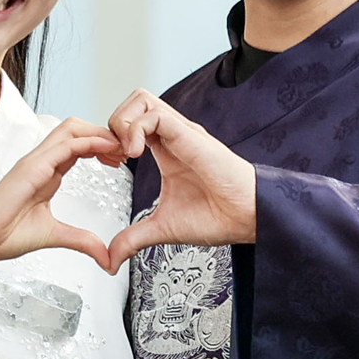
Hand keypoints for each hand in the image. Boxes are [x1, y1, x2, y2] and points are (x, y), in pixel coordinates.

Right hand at [0, 118, 123, 270]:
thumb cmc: (3, 234)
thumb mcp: (55, 236)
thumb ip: (81, 241)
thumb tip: (105, 256)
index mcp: (47, 174)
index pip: (78, 147)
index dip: (102, 147)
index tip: (120, 159)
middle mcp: (42, 162)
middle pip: (77, 130)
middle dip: (104, 134)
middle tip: (126, 149)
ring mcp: (36, 161)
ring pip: (71, 129)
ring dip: (98, 133)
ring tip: (119, 146)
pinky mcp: (32, 167)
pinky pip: (63, 145)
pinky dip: (87, 142)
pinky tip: (104, 148)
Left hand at [106, 89, 255, 272]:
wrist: (247, 218)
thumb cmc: (218, 217)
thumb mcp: (163, 228)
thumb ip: (133, 238)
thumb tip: (112, 259)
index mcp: (167, 150)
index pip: (131, 123)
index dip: (113, 138)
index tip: (111, 164)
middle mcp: (173, 136)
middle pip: (134, 102)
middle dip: (114, 123)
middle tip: (115, 155)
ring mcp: (181, 133)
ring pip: (142, 99)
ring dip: (124, 123)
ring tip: (126, 153)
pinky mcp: (189, 135)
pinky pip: (155, 115)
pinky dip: (136, 130)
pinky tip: (136, 155)